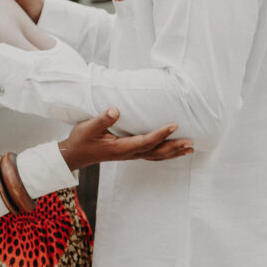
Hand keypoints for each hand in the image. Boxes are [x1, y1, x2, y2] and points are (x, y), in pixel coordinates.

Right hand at [59, 107, 192, 170]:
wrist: (75, 154)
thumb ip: (102, 119)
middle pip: (156, 152)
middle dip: (174, 147)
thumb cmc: (81, 140)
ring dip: (173, 152)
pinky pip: (152, 155)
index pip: (146, 141)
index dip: (160, 134)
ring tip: (190, 148)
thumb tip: (115, 110)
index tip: (174, 125)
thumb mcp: (88, 127)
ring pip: (156, 156)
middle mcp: (128, 153)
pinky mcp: (130, 153)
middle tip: (191, 142)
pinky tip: (173, 150)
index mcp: (121, 148)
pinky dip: (165, 153)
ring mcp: (130, 155)